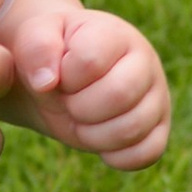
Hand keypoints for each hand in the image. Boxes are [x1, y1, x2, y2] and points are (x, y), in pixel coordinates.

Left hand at [33, 2, 171, 168]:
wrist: (60, 77)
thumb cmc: (49, 55)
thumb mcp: (33, 37)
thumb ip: (36, 47)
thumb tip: (46, 82)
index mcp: (114, 34)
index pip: (90, 61)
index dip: (65, 78)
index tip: (60, 74)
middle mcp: (145, 61)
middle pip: (119, 95)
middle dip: (79, 107)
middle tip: (69, 100)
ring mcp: (156, 95)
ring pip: (133, 128)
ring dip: (93, 134)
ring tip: (82, 118)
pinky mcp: (158, 127)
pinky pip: (146, 154)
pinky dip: (116, 156)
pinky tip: (99, 139)